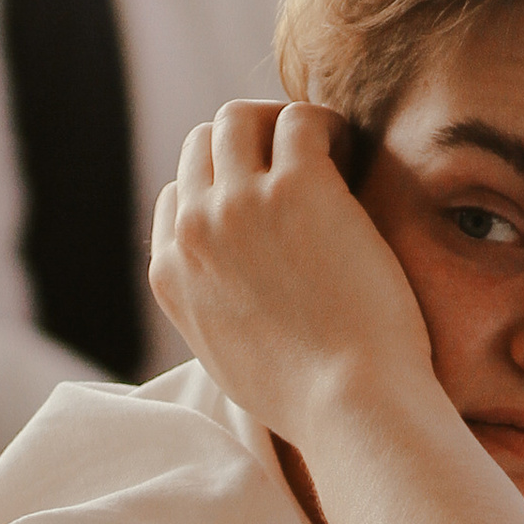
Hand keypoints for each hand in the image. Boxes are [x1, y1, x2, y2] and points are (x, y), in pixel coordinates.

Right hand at [149, 98, 436, 443]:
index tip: (270, 204)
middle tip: (302, 166)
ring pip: (239, 118)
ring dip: (282, 126)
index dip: (224, 191)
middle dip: (249, 145)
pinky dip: (328, 126)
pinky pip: (301, 118)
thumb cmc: (310, 396)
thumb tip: (233, 283)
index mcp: (170, 275)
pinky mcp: (296, 185)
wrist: (350, 405)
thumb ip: (214, 308)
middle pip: (202, 146)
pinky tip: (353, 155)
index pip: (177, 197)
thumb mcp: (228, 359)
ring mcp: (239, 204)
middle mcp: (193, 231)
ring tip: (328, 154)